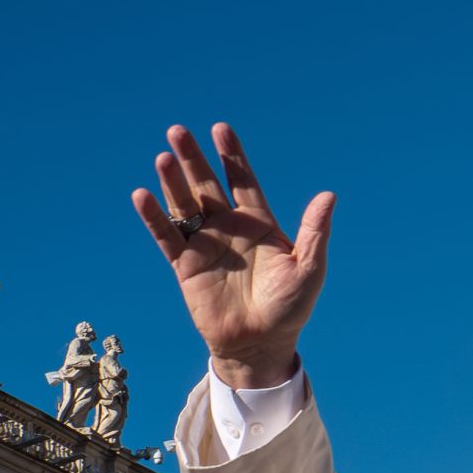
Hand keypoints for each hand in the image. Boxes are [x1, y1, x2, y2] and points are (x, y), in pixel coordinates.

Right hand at [130, 122, 330, 389]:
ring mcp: (205, 244)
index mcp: (258, 223)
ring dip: (173, 181)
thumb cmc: (290, 308)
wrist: (260, 344)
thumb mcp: (309, 268)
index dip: (232, 156)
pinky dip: (154, 217)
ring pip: (184, 205)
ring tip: (163, 156)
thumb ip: (315, 232)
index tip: (221, 129)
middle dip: (193, 159)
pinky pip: (167, 236)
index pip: (242, 181)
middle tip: (178, 131)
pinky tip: (143, 195)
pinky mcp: (185, 265)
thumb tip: (329, 195)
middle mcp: (229, 228)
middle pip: (207, 185)